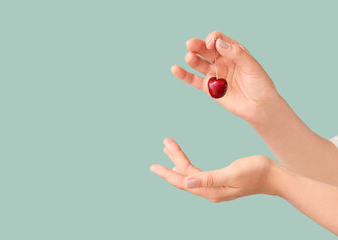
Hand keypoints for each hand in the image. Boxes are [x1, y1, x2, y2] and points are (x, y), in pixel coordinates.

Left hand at [150, 138, 277, 202]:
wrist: (274, 177)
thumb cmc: (257, 172)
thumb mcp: (233, 173)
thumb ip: (209, 179)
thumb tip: (186, 182)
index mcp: (212, 190)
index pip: (184, 181)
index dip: (168, 173)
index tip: (153, 166)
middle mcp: (210, 191)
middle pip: (184, 176)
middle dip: (172, 161)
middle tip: (163, 144)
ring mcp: (214, 186)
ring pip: (190, 173)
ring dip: (179, 159)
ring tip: (168, 147)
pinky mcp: (219, 180)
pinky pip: (197, 172)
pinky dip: (187, 164)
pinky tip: (182, 160)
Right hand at [171, 31, 279, 121]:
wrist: (260, 107)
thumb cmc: (260, 84)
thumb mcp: (251, 66)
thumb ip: (236, 53)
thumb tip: (218, 43)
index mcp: (233, 51)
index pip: (218, 39)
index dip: (212, 39)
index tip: (211, 45)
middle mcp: (221, 61)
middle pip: (205, 50)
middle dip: (197, 45)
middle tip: (191, 44)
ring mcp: (214, 74)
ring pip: (198, 63)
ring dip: (192, 58)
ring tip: (190, 57)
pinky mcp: (209, 88)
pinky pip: (194, 80)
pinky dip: (184, 75)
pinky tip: (175, 69)